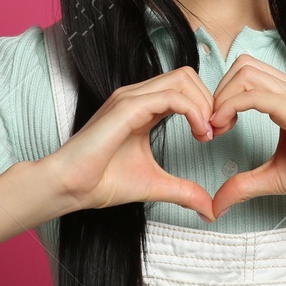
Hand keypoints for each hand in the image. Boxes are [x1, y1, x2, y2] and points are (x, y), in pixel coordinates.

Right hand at [44, 66, 218, 222]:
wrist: (70, 186)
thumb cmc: (102, 181)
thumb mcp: (155, 185)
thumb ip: (183, 191)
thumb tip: (210, 210)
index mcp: (143, 108)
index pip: (184, 88)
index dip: (206, 106)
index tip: (214, 135)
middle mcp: (137, 96)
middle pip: (187, 75)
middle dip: (210, 100)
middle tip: (216, 132)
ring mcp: (131, 98)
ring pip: (182, 78)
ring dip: (204, 103)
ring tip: (207, 134)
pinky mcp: (127, 107)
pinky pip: (171, 96)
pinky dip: (193, 111)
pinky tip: (198, 133)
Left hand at [206, 54, 285, 218]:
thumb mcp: (275, 178)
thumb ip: (244, 185)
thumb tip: (215, 205)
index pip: (246, 75)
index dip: (223, 96)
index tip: (215, 129)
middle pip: (242, 66)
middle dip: (218, 92)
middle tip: (213, 127)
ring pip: (245, 72)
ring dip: (222, 97)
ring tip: (219, 128)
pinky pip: (256, 95)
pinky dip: (231, 106)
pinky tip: (226, 128)